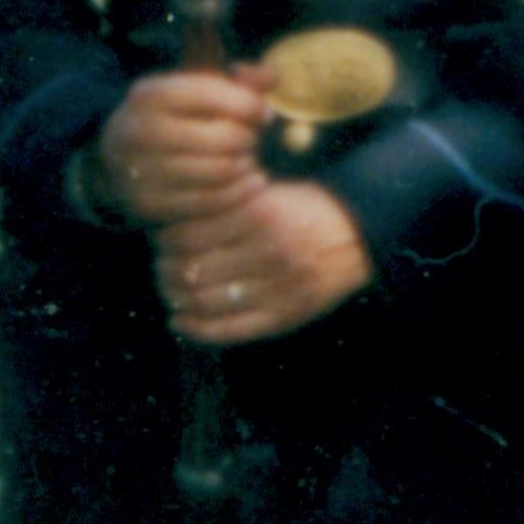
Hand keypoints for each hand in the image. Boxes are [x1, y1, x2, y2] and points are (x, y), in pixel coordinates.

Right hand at [94, 67, 274, 225]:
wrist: (119, 162)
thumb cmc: (175, 120)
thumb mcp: (196, 91)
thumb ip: (239, 82)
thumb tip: (272, 77)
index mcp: (151, 95)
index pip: (212, 93)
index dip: (249, 104)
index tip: (264, 114)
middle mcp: (138, 131)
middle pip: (222, 137)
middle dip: (248, 139)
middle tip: (253, 140)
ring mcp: (139, 172)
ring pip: (219, 171)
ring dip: (246, 166)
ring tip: (250, 160)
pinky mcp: (149, 205)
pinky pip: (210, 202)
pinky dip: (238, 193)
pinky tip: (250, 184)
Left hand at [153, 179, 372, 345]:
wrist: (362, 237)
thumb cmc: (309, 210)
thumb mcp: (273, 193)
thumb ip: (231, 202)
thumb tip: (174, 222)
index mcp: (263, 215)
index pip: (190, 235)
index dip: (166, 239)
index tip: (162, 237)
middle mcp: (269, 252)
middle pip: (191, 270)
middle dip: (166, 269)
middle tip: (161, 265)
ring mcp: (277, 287)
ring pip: (204, 301)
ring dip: (176, 298)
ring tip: (171, 290)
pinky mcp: (284, 315)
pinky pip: (228, 330)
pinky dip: (195, 329)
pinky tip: (180, 320)